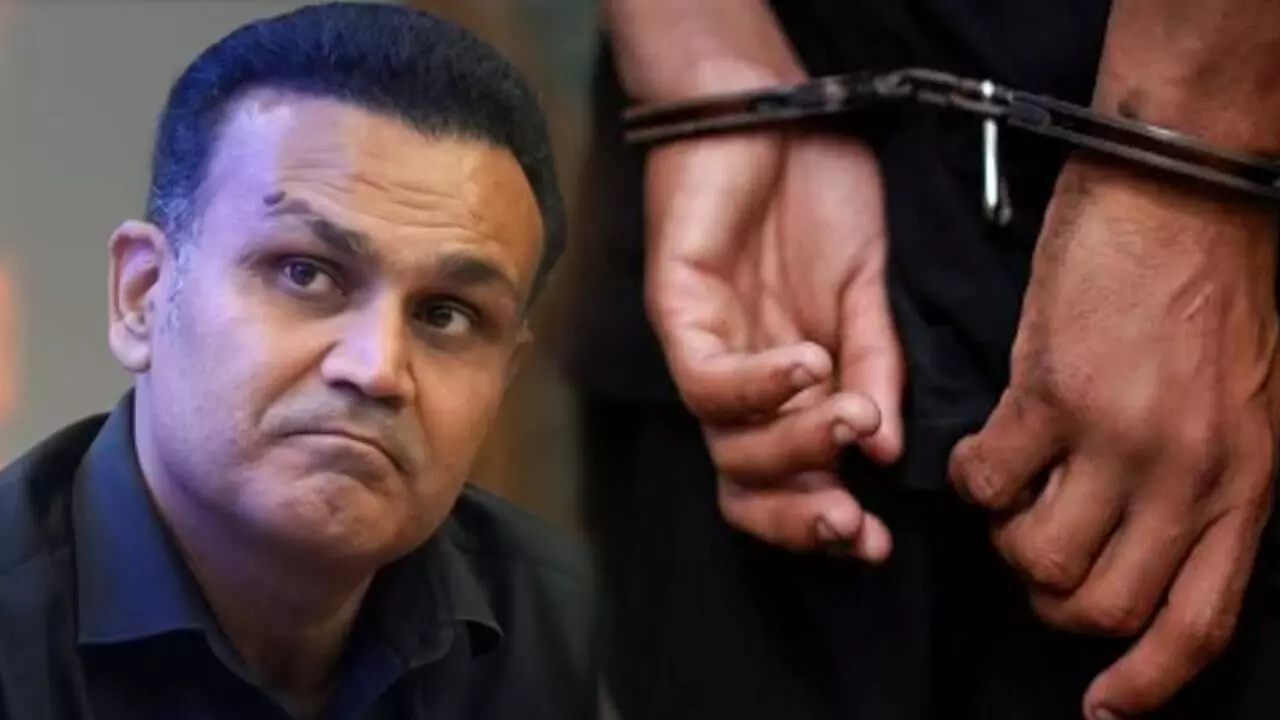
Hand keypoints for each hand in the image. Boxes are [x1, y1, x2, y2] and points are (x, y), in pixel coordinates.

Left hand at [645, 131, 903, 559]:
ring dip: (794, 444)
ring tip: (852, 419)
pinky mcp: (676, 310)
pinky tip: (809, 363)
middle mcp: (742, 385)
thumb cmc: (819, 197)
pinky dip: (757, 385)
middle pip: (747, 484)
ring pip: (727, 441)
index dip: (826, 520)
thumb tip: (888, 455)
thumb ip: (877, 366)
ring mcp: (707, 350)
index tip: (879, 541)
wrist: (779, 111)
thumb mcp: (868, 290)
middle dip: (801, 515)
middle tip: (854, 524)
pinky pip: (703, 376)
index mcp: (789, 390)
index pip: (793, 479)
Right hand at [949, 160, 1279, 717]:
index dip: (1145, 683)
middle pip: (1104, 605)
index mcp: (1247, 483)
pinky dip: (972, 481)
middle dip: (1057, 603)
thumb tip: (1143, 543)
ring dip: (1009, 540)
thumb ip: (1207, 483)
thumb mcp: (1246, 403)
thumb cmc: (1213, 283)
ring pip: (1037, 556)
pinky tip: (984, 449)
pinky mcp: (1050, 396)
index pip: (1196, 621)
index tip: (1104, 709)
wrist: (1184, 182)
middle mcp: (1187, 475)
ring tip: (1013, 496)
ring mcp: (1118, 438)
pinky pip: (986, 484)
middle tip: (1039, 560)